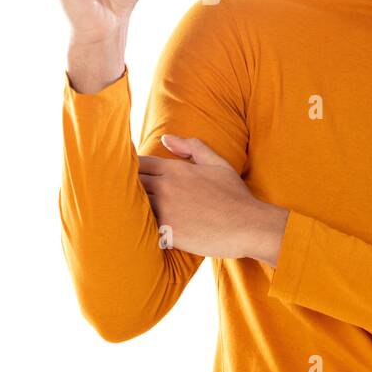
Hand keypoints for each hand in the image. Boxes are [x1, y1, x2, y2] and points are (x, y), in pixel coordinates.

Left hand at [137, 134, 288, 262]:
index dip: (130, 169)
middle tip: (122, 195)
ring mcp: (165, 210)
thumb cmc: (234, 195)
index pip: (138, 163)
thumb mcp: (217, 163)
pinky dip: (139, 227)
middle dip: (126, 187)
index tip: (129, 176)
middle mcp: (166, 187)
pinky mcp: (167, 232)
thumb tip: (165, 139)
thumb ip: (191, 147)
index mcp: (175, 170)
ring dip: (129, 207)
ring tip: (127, 212)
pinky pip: (142, 227)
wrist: (248, 226)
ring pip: (133, 205)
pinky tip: (138, 231)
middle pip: (130, 183)